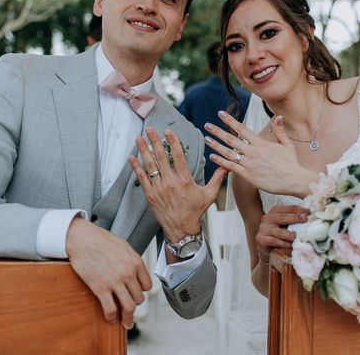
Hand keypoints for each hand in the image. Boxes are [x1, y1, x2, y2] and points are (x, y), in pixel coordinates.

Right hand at [66, 218, 151, 329]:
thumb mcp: (123, 246)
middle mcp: (128, 272)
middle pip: (139, 298)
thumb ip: (131, 259)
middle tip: (129, 308)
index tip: (137, 294)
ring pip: (128, 307)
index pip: (147, 285)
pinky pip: (110, 308)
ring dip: (128, 317)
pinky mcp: (100, 288)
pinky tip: (110, 318)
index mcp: (135, 261)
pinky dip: (112, 317)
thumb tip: (134, 270)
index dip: (141, 291)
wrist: (82, 238)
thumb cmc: (100, 239)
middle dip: (134, 304)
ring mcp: (115, 281)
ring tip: (126, 322)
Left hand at [129, 128, 226, 244]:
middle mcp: (170, 182)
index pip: (177, 156)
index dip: (172, 141)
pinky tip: (132, 157)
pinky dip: (136, 167)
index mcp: (184, 179)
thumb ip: (217, 178)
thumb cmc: (196, 211)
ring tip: (139, 138)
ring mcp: (159, 188)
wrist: (182, 229)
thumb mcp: (210, 194)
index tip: (168, 131)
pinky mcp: (150, 195)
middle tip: (150, 129)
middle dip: (154, 141)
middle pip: (161, 157)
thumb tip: (228, 165)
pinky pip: (142, 178)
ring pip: (150, 166)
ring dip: (143, 150)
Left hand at [204, 112, 316, 196]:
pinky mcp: (248, 176)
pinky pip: (231, 167)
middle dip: (217, 131)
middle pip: (231, 139)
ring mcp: (249, 164)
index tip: (220, 113)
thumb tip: (279, 116)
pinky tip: (212, 157)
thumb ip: (280, 130)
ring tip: (206, 139)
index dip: (229, 120)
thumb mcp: (287, 144)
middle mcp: (253, 152)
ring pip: (228, 153)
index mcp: (261, 143)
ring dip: (216, 145)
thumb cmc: (291, 163)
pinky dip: (221, 161)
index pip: (241, 128)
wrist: (294, 180)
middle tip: (207, 125)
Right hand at [256, 205, 308, 262]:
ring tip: (297, 237)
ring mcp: (263, 228)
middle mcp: (268, 218)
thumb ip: (293, 221)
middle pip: (283, 217)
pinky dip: (283, 244)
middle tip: (305, 220)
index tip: (309, 213)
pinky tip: (290, 246)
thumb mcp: (285, 225)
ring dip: (290, 235)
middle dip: (295, 218)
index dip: (299, 210)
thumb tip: (309, 218)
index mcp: (275, 211)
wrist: (266, 249)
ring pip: (279, 232)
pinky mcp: (261, 239)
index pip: (288, 208)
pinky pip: (274, 241)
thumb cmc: (278, 235)